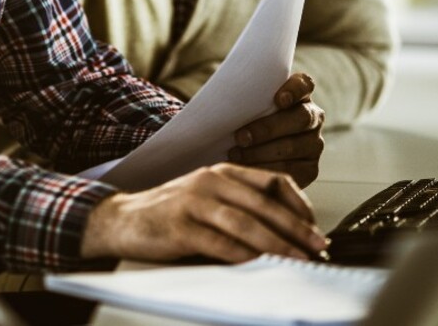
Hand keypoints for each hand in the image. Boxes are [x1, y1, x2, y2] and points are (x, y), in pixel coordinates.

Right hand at [79, 163, 326, 262]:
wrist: (120, 219)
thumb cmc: (169, 213)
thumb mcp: (208, 198)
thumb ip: (239, 206)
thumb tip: (284, 232)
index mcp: (224, 171)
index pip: (273, 182)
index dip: (299, 204)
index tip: (314, 227)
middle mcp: (212, 181)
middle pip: (265, 205)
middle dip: (296, 228)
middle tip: (317, 247)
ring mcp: (195, 202)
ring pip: (246, 223)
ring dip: (277, 244)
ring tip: (296, 260)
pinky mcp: (180, 227)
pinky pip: (220, 243)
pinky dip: (244, 256)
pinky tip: (260, 265)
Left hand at [228, 72, 325, 187]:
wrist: (248, 153)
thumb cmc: (243, 121)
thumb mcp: (246, 107)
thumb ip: (245, 99)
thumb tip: (220, 98)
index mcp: (300, 94)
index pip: (305, 84)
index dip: (294, 90)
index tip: (278, 99)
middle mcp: (313, 118)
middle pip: (300, 118)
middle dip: (268, 128)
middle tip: (241, 137)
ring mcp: (314, 144)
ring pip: (292, 147)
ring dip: (260, 152)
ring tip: (235, 155)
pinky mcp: (310, 169)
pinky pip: (290, 171)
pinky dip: (265, 170)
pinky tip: (246, 170)